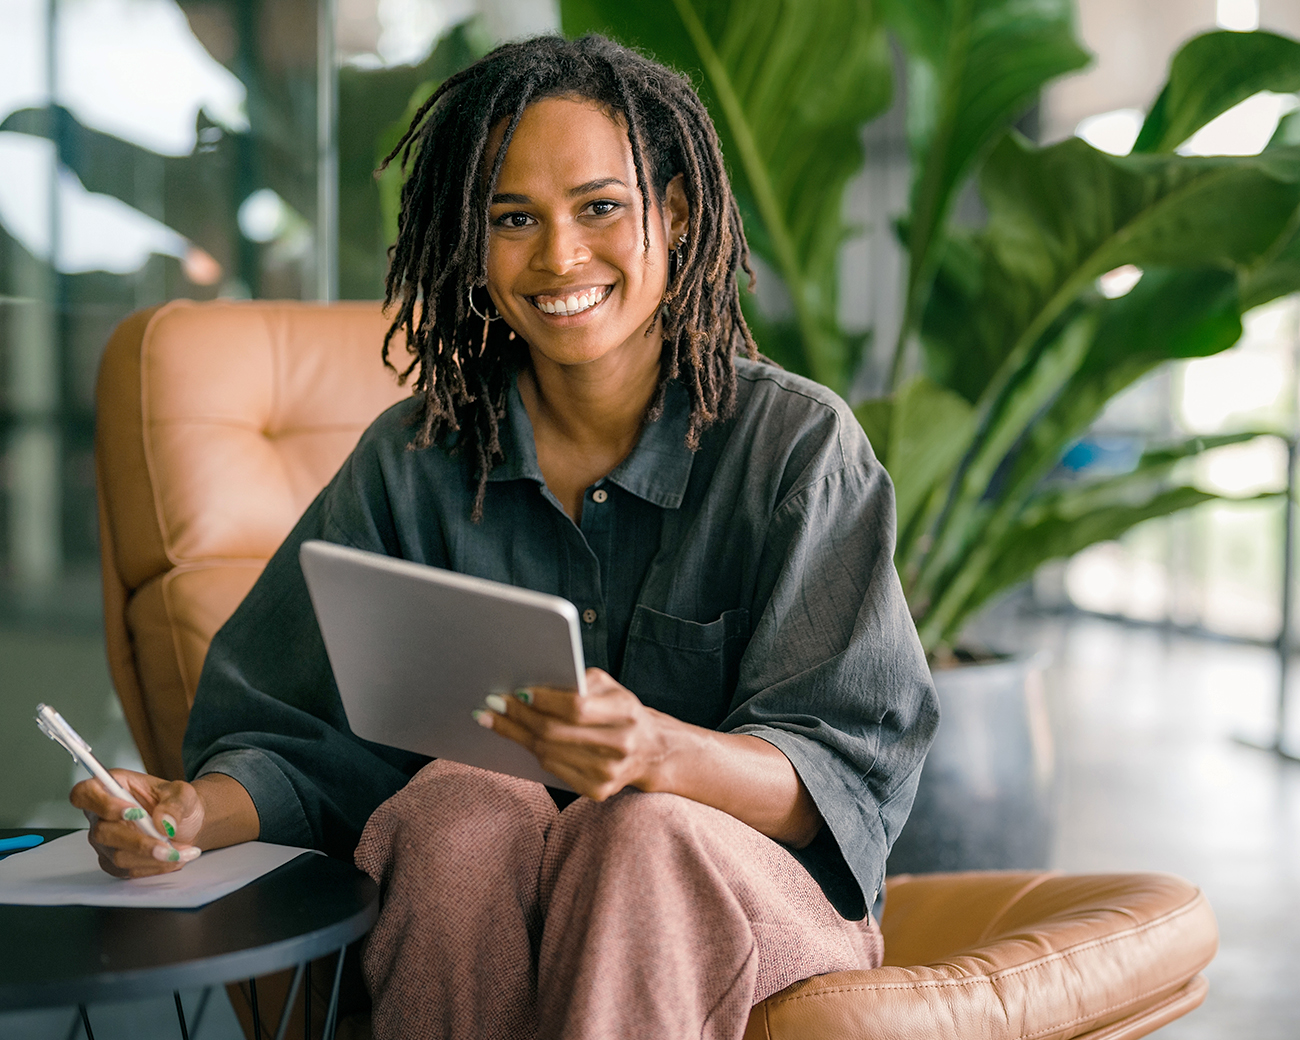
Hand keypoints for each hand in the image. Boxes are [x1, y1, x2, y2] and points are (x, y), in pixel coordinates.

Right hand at [70, 769, 202, 877]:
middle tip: (166, 842)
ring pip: (117, 855)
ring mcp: (105, 841)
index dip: (102, 804)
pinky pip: (128, 870)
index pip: (84, 793)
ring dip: (151, 856)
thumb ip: (175, 804)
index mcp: (113, 787)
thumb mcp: (184, 793)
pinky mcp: (113, 862)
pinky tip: (172, 859)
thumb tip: (163, 823)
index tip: (133, 811)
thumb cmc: (177, 803)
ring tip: (178, 851)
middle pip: (102, 832)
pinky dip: (154, 866)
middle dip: (137, 841)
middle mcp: (102, 815)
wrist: (187, 824)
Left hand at [477, 668, 672, 799]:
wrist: (650, 751)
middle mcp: (619, 745)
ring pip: (548, 752)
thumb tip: (531, 686)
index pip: (576, 707)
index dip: (544, 700)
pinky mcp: (597, 791)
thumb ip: (579, 682)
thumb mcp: (610, 687)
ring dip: (516, 734)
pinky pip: (553, 770)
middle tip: (492, 703)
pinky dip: (533, 752)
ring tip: (493, 718)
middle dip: (518, 716)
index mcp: (625, 712)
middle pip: (555, 732)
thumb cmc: (622, 710)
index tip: (517, 691)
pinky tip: (518, 738)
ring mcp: (608, 772)